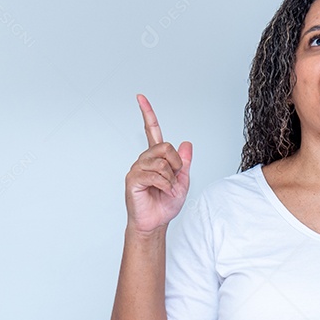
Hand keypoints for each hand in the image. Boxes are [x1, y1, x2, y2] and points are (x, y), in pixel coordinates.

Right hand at [125, 94, 192, 234]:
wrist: (156, 222)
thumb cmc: (165, 204)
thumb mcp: (183, 181)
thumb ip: (184, 163)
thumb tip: (186, 143)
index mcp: (156, 157)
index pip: (151, 131)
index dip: (147, 113)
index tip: (140, 97)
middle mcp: (144, 159)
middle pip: (165, 147)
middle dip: (176, 164)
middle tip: (174, 179)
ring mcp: (137, 168)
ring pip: (162, 162)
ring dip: (170, 178)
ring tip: (165, 188)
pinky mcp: (133, 179)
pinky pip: (155, 174)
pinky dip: (164, 185)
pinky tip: (161, 192)